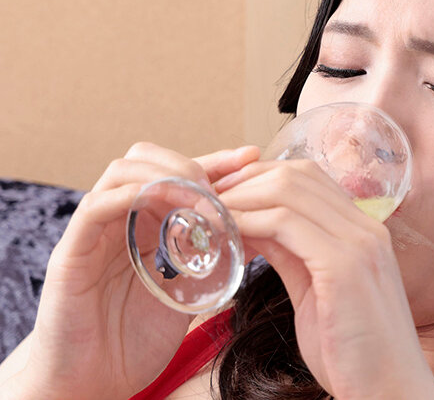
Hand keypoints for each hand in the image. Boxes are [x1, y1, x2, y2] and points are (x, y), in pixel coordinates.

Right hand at [15, 142, 259, 399]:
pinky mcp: (72, 251)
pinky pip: (96, 206)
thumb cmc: (139, 337)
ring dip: (166, 178)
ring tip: (200, 202)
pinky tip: (163, 209)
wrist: (94, 381)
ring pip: (122, 172)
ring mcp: (95, 231)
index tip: (252, 157)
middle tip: (219, 191)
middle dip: (189, 164)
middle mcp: (121, 218)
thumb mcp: (190, 291)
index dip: (217, 161)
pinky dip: (131, 197)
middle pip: (147, 159)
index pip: (180, 173)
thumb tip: (261, 233)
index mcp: (149, 223)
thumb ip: (216, 261)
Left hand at [216, 159, 433, 399]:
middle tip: (206, 203)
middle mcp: (367, 227)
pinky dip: (248, 223)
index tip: (223, 195)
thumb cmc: (353, 351)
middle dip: (244, 181)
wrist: (390, 391)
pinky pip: (285, 224)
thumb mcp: (317, 291)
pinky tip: (226, 238)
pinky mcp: (345, 266)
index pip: (308, 176)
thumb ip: (293, 253)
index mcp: (363, 230)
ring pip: (288, 191)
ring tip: (208, 218)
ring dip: (240, 199)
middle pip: (296, 174)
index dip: (260, 176)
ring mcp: (359, 243)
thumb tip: (255, 226)